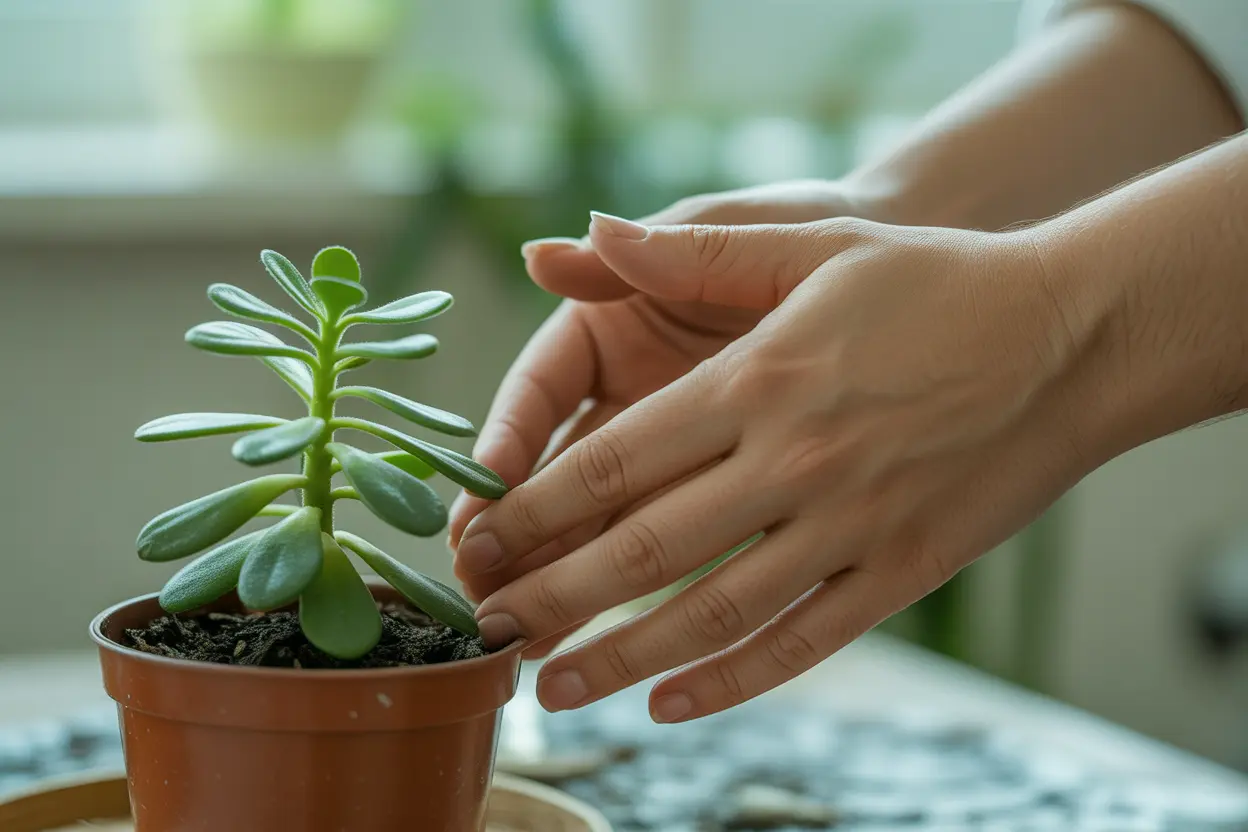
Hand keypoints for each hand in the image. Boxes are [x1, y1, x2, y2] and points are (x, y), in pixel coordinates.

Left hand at [457, 215, 1099, 720]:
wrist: (1070, 336)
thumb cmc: (933, 282)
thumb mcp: (811, 244)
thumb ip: (692, 251)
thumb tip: (585, 234)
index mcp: (759, 379)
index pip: (618, 459)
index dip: (536, 509)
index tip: (479, 545)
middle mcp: (794, 460)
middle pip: (645, 548)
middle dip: (553, 595)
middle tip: (488, 629)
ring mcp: (850, 524)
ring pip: (713, 613)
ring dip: (621, 658)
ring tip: (549, 687)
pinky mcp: (902, 570)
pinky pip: (805, 641)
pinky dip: (733, 680)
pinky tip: (669, 703)